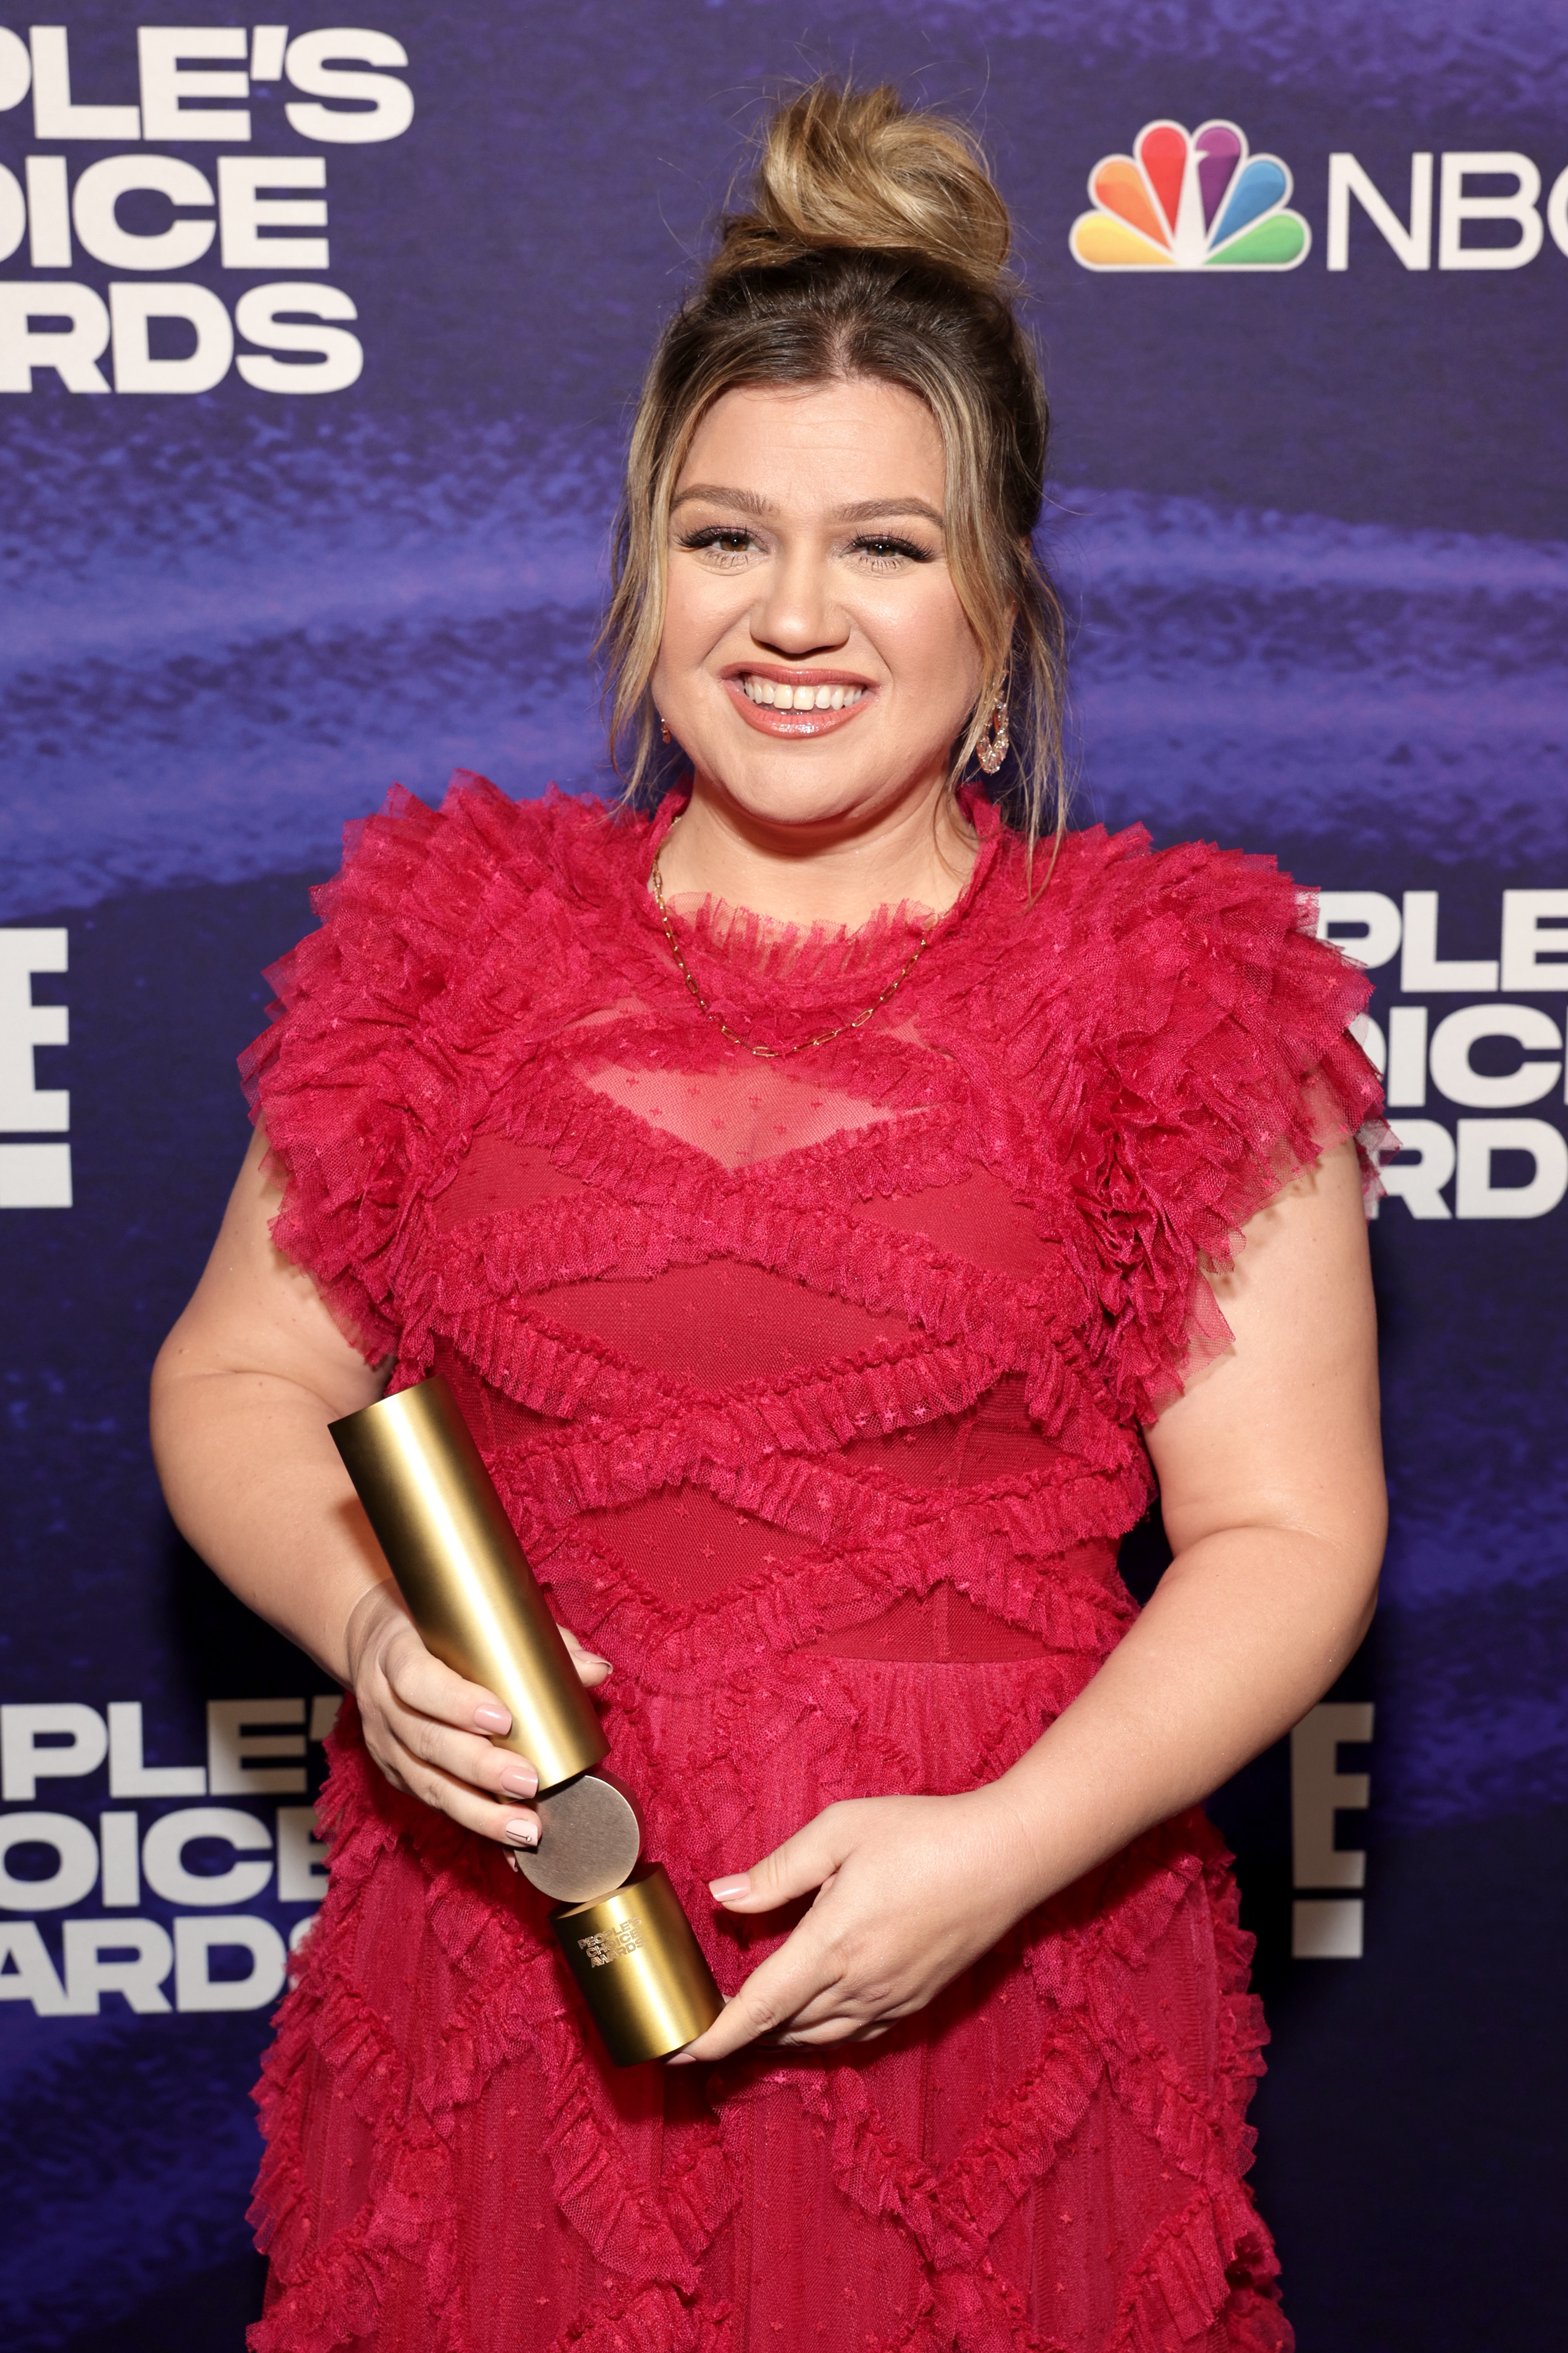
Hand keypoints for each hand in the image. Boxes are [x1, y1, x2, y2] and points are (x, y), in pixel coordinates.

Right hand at [343, 1580, 611, 1848]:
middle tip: (529, 1783)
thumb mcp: (470, 1619)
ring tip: (527, 1829)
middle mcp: (383, 1704)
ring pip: (427, 1785)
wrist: (374, 1645)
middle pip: (426, 1742)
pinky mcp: (395, 1775)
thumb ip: (536, 1640)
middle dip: (480, 1768)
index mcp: (395, 1654)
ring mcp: (385, 1745)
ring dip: (479, 1812)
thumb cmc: (435, 1628)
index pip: (417, 1681)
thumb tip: (597, 1670)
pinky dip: (474, 1823)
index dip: (456, 1703)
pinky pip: (433, 1804)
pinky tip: (509, 1844)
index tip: (505, 1719)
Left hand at [672, 1789, 1042, 2062]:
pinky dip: (816, 2033)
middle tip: (695, 2023)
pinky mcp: (914, 2002)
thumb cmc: (922, 1834)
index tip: (677, 2049)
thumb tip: (722, 1897)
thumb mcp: (840, 1831)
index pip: (758, 2006)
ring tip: (740, 2023)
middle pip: (781, 2028)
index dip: (714, 2036)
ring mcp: (890, 2000)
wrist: (1006, 1857)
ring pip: (815, 2037)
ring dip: (773, 2035)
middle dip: (734, 2033)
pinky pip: (853, 2034)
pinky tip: (805, 2018)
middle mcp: (859, 1985)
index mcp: (833, 1944)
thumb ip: (778, 1870)